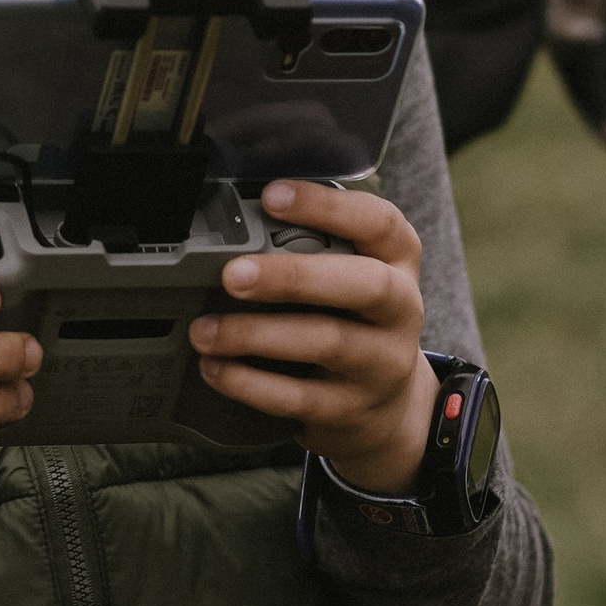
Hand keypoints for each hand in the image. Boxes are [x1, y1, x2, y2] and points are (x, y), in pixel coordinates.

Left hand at [186, 181, 435, 491]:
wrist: (390, 408)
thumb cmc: (354, 320)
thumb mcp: (351, 274)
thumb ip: (311, 246)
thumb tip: (232, 225)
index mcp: (397, 262)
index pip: (379, 222)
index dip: (328, 207)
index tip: (272, 196)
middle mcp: (400, 309)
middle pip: (363, 285)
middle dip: (293, 276)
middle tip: (232, 274)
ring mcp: (382, 363)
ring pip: (327, 342)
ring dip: (256, 334)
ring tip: (205, 330)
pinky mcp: (352, 409)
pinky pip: (300, 397)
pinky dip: (250, 383)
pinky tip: (216, 368)